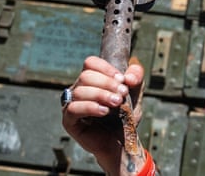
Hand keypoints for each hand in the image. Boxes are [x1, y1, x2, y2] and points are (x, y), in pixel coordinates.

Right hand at [61, 56, 145, 173]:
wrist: (123, 142)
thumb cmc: (125, 116)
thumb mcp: (135, 93)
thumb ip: (136, 77)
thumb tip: (128, 75)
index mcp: (92, 80)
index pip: (90, 63)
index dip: (106, 68)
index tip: (122, 79)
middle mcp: (79, 89)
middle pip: (86, 76)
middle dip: (107, 83)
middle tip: (123, 93)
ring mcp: (72, 104)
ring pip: (80, 91)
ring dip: (102, 95)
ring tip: (117, 103)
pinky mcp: (69, 121)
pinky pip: (73, 108)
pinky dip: (91, 107)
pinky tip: (104, 111)